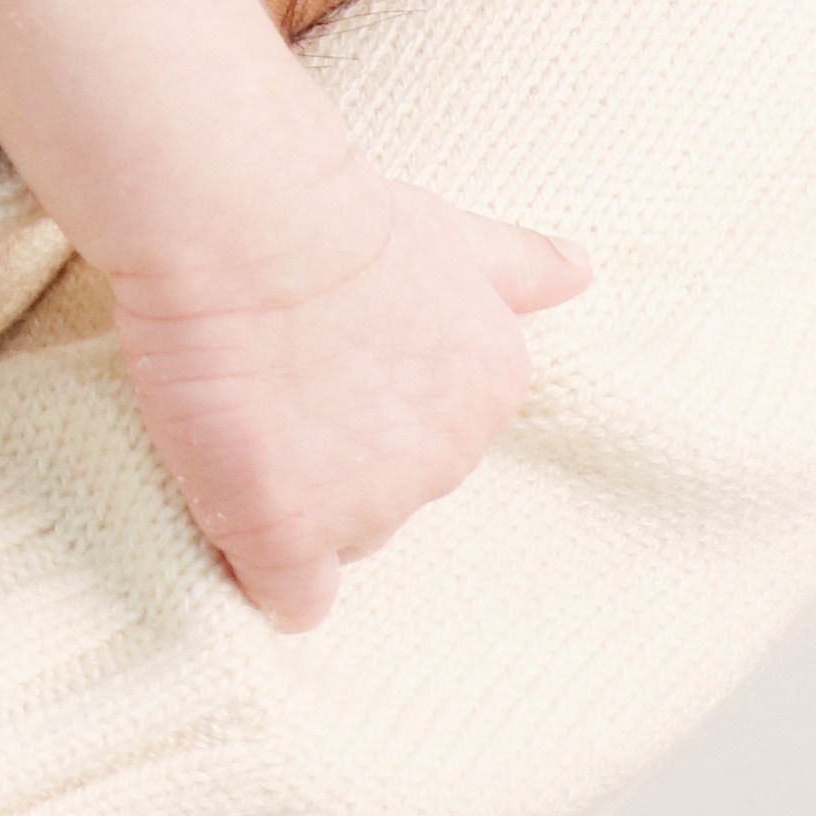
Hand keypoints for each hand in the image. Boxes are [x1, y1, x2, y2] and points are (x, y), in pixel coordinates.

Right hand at [112, 172, 588, 628]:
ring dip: (297, 506)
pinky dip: (264, 574)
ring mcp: (370, 505)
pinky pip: (292, 598)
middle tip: (279, 393)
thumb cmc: (339, 217)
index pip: (435, 442)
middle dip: (340, 463)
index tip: (326, 369)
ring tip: (241, 431)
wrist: (249, 226)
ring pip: (340, 540)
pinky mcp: (289, 533)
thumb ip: (516, 268)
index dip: (370, 412)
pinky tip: (236, 526)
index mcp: (490, 393)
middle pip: (390, 497)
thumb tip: (580, 269)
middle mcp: (448, 463)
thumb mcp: (450, 233)